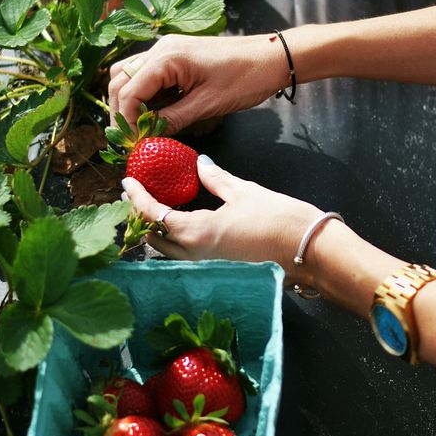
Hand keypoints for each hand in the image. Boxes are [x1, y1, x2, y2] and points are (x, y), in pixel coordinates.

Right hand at [108, 33, 290, 132]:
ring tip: (143, 128)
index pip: (128, 92)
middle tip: (132, 139)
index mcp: (166, 58)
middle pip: (121, 80)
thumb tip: (148, 139)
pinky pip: (150, 75)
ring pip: (131, 76)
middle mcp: (161, 49)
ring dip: (133, 102)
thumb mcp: (207, 105)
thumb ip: (173, 120)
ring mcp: (168, 50)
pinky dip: (148, 94)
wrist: (273, 57)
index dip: (126, 121)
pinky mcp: (177, 56)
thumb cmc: (245, 78)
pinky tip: (158, 114)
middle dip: (123, 111)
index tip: (133, 144)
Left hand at [121, 155, 323, 283]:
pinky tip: (181, 226)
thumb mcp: (243, 191)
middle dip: (141, 216)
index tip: (127, 181)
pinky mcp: (219, 271)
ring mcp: (207, 268)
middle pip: (154, 238)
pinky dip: (175, 241)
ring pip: (168, 251)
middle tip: (136, 194)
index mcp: (196, 233)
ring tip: (155, 208)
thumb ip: (215, 178)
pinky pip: (186, 256)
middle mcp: (195, 256)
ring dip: (157, 231)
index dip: (137, 196)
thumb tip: (199, 165)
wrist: (308, 250)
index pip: (153, 214)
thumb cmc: (278, 219)